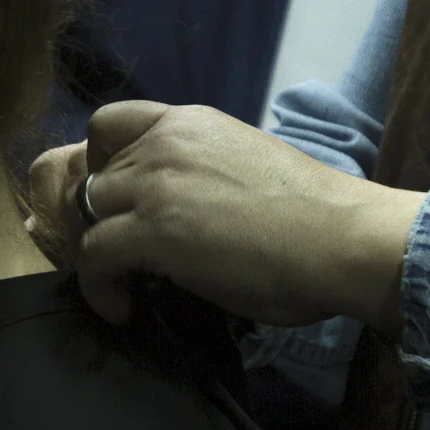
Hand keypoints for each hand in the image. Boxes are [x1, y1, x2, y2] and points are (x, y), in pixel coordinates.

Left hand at [28, 100, 419, 331]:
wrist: (343, 237)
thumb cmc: (315, 216)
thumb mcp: (244, 168)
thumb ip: (202, 175)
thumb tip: (182, 210)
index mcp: (190, 122)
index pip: (110, 121)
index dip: (100, 160)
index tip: (117, 197)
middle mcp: (165, 142)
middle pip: (93, 175)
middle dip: (101, 217)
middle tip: (124, 256)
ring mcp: (156, 184)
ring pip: (85, 213)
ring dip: (97, 251)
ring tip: (125, 283)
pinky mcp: (152, 230)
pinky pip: (92, 255)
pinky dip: (98, 286)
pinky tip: (122, 308)